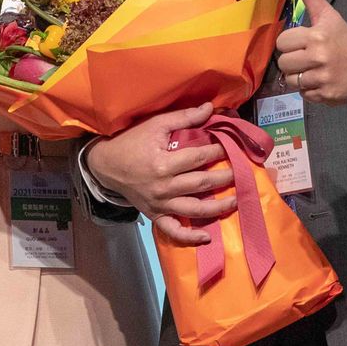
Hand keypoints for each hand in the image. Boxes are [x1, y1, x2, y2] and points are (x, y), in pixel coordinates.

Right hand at [84, 104, 230, 244]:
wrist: (105, 164)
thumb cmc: (131, 141)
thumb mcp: (155, 125)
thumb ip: (183, 117)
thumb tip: (209, 108)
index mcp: (164, 164)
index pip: (199, 158)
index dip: (218, 152)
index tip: (231, 147)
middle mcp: (163, 187)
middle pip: (201, 184)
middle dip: (225, 178)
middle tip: (242, 172)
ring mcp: (159, 204)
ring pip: (194, 210)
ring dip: (218, 207)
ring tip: (235, 200)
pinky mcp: (154, 215)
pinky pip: (173, 231)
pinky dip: (190, 237)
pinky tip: (207, 237)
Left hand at [275, 0, 346, 106]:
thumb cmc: (345, 39)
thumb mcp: (329, 15)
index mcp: (317, 36)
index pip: (282, 42)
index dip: (290, 43)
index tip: (301, 42)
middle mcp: (320, 58)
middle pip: (284, 63)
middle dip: (292, 60)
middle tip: (306, 57)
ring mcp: (323, 79)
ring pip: (291, 80)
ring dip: (299, 76)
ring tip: (312, 69)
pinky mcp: (326, 96)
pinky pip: (303, 94)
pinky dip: (309, 89)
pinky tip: (320, 80)